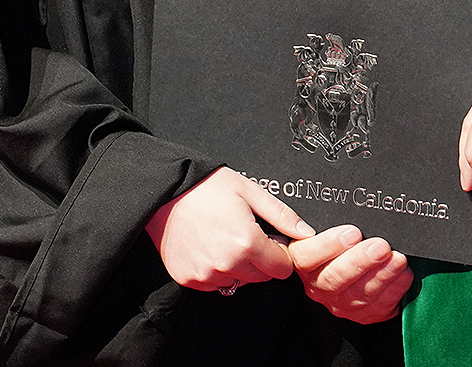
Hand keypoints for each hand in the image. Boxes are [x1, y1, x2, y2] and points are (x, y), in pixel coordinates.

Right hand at [145, 166, 314, 290]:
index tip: (271, 239)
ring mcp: (207, 275)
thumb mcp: (249, 191)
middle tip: (247, 234)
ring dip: (239, 267)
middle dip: (262, 259)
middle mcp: (228, 265)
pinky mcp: (190, 280)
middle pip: (262, 277)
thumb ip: (281, 215)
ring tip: (227, 238)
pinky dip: (218, 270)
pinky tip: (211, 247)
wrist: (165, 192)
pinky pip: (215, 284)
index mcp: (247, 243)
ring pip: (239, 282)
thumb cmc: (207, 187)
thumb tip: (306, 233)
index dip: (280, 252)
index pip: (282, 268)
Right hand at [289, 225, 412, 323]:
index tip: (353, 232)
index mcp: (304, 261)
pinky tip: (404, 274)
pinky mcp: (362, 314)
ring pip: (360, 294)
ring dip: (382, 275)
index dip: (328, 245)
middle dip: (361, 261)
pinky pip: (378, 306)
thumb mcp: (321, 225)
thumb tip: (341, 198)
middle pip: (335, 277)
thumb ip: (323, 217)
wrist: (347, 264)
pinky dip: (394, 289)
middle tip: (381, 246)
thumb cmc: (335, 239)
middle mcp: (318, 285)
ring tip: (398, 259)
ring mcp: (340, 302)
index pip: (306, 256)